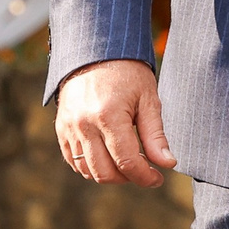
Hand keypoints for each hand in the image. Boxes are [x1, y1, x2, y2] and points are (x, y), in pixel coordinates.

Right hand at [54, 58, 176, 186]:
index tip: (158, 178)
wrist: (96, 50)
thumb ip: (155, 135)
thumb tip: (167, 163)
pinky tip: (108, 157)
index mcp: (108, 115)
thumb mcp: (148, 99)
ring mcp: (69, 127)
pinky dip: (91, 166)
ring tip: (127, 162)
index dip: (145, 177)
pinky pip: (74, 160)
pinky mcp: (61, 128)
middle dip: (128, 178)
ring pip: (88, 171)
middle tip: (144, 170)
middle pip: (105, 173)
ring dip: (110, 174)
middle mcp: (84, 124)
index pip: (127, 162)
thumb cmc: (127, 72)